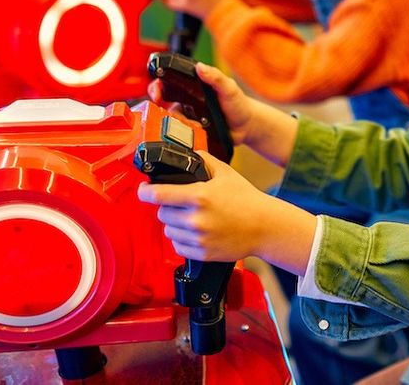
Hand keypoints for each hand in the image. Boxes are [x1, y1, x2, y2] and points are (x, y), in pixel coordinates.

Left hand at [138, 152, 315, 271]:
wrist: (265, 226)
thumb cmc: (247, 199)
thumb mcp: (226, 173)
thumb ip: (204, 160)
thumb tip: (188, 154)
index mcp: (199, 196)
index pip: (158, 195)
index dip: (145, 192)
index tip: (143, 190)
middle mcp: (196, 219)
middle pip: (162, 213)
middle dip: (168, 207)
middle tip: (181, 204)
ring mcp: (198, 238)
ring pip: (168, 231)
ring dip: (174, 224)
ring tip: (191, 218)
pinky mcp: (202, 254)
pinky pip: (178, 247)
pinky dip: (182, 240)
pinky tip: (196, 232)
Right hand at [148, 62, 255, 144]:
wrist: (247, 127)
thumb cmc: (239, 104)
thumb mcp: (229, 88)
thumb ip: (216, 77)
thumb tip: (200, 67)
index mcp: (192, 86)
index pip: (168, 82)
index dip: (157, 86)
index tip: (157, 92)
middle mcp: (187, 101)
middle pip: (163, 103)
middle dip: (159, 108)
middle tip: (168, 111)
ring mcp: (188, 117)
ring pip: (171, 121)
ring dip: (178, 123)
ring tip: (196, 124)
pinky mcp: (191, 132)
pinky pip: (180, 135)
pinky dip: (185, 135)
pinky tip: (197, 133)